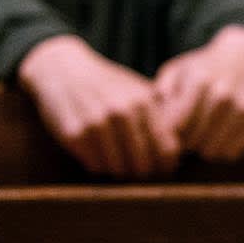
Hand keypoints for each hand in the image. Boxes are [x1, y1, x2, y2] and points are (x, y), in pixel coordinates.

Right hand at [17, 34, 179, 178]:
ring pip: (118, 169)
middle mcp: (120, 113)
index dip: (166, 165)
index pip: (166, 149)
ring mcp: (95, 124)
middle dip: (143, 173)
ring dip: (120, 171)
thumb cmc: (108, 84)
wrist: (64, 69)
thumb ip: (160, 116)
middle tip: (139, 172)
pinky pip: (95, 166)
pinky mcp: (73, 134)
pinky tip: (99, 153)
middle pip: (142, 165)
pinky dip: (99, 165)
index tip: (162, 169)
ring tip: (119, 162)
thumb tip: (180, 151)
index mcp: (142, 102)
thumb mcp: (138, 91)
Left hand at [154, 25, 243, 162]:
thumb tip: (156, 127)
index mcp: (200, 81)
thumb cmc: (203, 68)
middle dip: (184, 143)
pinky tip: (216, 137)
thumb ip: (160, 96)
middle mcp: (224, 95)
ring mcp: (243, 109)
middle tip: (182, 136)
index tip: (167, 130)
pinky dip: (221, 150)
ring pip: (213, 151)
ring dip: (202, 149)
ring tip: (198, 137)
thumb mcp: (176, 71)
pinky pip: (231, 153)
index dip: (168, 134)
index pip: (177, 127)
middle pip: (194, 141)